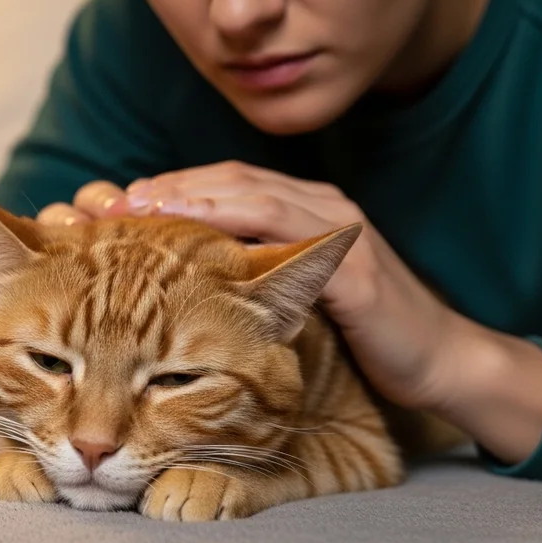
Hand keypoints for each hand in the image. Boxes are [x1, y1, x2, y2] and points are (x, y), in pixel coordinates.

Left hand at [42, 163, 541, 463]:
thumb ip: (242, 275)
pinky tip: (200, 252)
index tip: (105, 207)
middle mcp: (317, 205)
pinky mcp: (358, 270)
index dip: (161, 191)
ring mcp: (340, 231)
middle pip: (227, 181)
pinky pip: (294, 244)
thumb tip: (171, 275)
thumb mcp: (288, 296)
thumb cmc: (357, 332)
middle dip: (162, 190)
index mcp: (298, 208)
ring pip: (254, 198)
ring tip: (137, 213)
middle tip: (104, 206)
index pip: (218, 186)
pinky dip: (244, 239)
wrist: (437, 361)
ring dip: (191, 202)